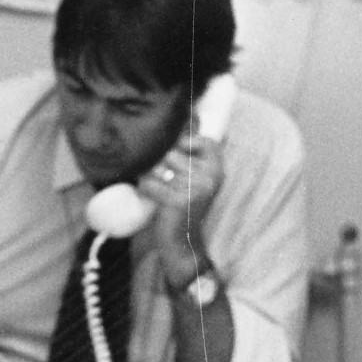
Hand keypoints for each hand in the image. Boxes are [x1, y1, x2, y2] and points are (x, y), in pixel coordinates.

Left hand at [138, 127, 224, 284]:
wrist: (183, 243)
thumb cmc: (183, 206)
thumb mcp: (193, 177)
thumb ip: (189, 153)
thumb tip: (183, 117)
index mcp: (217, 165)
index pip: (196, 138)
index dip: (179, 145)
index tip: (175, 162)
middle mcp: (211, 175)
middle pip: (171, 152)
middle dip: (158, 162)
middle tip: (157, 177)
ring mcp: (197, 188)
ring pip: (158, 167)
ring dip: (149, 175)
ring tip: (154, 187)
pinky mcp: (180, 201)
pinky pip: (151, 184)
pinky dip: (144, 189)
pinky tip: (150, 196)